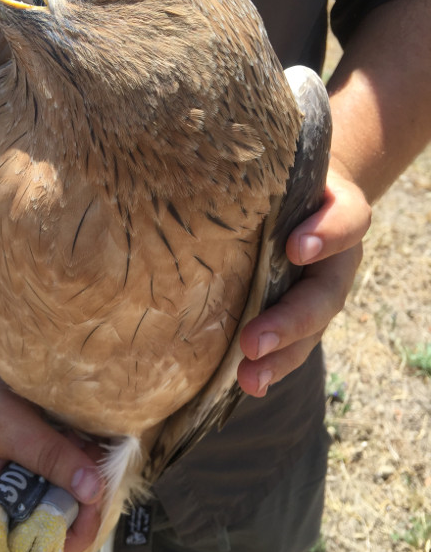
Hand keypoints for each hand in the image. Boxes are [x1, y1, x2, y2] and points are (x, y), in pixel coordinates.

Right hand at [0, 356, 104, 551]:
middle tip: (90, 449)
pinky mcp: (38, 463)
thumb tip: (93, 490)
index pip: (45, 545)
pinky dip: (80, 452)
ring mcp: (28, 483)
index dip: (78, 529)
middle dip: (87, 487)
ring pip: (73, 491)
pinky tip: (76, 431)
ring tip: (80, 434)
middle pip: (67, 517)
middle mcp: (16, 504)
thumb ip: (48, 456)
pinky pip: (69, 468)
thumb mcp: (8, 427)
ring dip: (86, 466)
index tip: (97, 496)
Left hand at [237, 165, 371, 395]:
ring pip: (308, 333)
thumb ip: (266, 173)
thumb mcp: (283, 167)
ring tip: (249, 377)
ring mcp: (317, 295)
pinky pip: (289, 346)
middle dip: (288, 322)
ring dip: (278, 358)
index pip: (345, 222)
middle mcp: (334, 263)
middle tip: (253, 341)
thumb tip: (205, 167)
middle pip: (322, 298)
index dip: (326, 235)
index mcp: (340, 217)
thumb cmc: (283, 180)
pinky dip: (270, 367)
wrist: (297, 200)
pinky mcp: (295, 318)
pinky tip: (247, 384)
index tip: (295, 247)